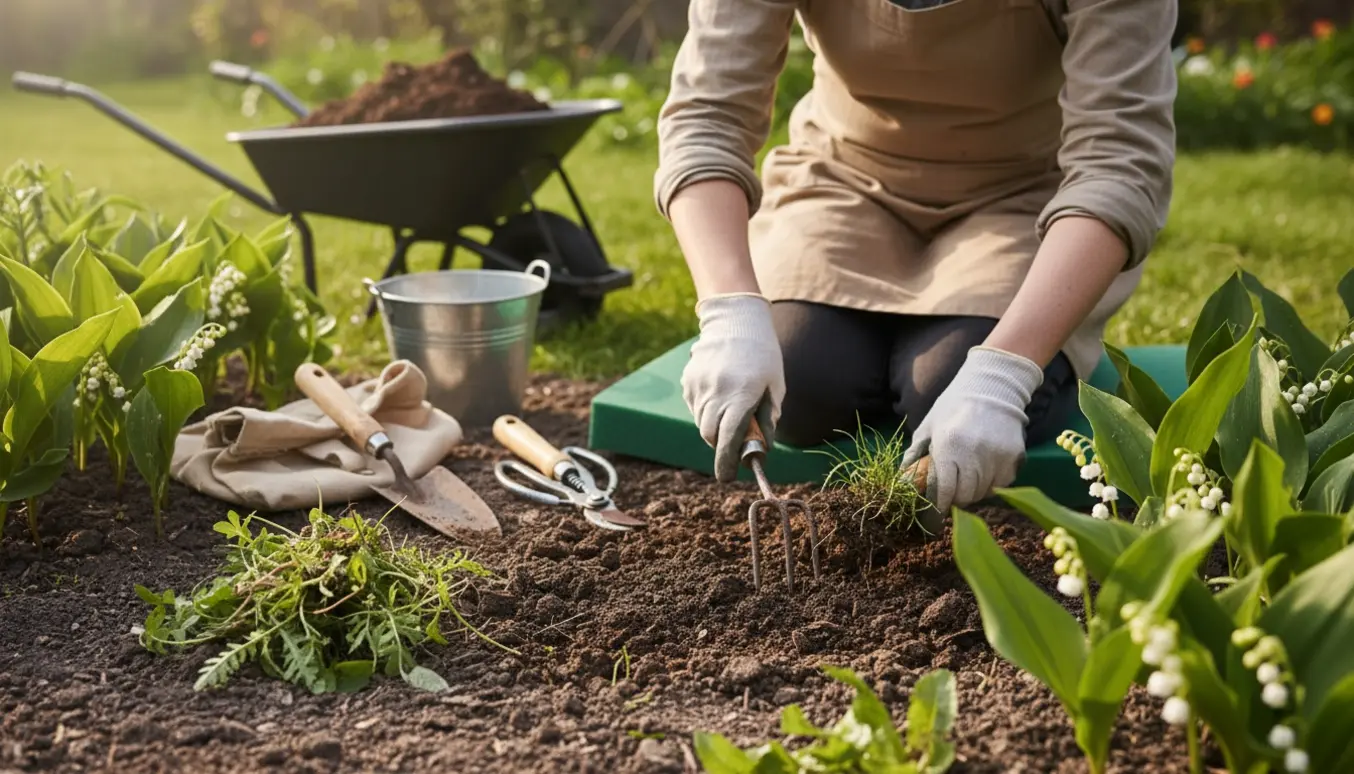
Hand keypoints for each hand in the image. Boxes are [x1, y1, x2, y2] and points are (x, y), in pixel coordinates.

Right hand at [682, 293, 784, 481]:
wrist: (736, 321)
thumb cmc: (763, 356)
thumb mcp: (774, 388)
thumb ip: (768, 420)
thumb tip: (760, 449)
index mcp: (742, 396)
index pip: (729, 440)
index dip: (727, 462)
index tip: (727, 477)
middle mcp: (717, 393)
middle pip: (711, 436)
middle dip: (722, 445)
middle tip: (736, 441)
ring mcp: (699, 386)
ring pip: (702, 422)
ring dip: (715, 426)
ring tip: (730, 406)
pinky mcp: (688, 381)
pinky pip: (695, 406)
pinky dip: (706, 409)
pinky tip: (720, 391)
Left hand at [899, 346, 1044, 515]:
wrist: (992, 387)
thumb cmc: (953, 406)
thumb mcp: (928, 427)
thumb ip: (916, 454)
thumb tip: (903, 481)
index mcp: (949, 446)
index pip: (944, 490)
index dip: (938, 504)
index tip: (934, 509)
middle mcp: (974, 454)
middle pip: (965, 496)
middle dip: (956, 498)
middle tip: (952, 491)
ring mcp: (997, 457)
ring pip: (983, 493)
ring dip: (973, 491)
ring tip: (968, 476)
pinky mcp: (1013, 457)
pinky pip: (1001, 484)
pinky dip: (991, 484)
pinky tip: (985, 470)